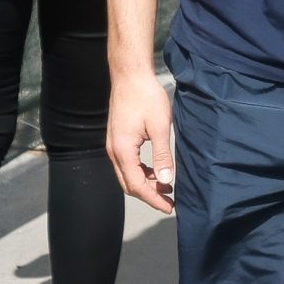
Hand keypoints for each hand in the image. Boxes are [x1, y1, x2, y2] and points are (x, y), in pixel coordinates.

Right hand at [107, 70, 176, 213]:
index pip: (137, 186)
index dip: (153, 199)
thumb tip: (166, 180)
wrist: (130, 76)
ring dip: (145, 184)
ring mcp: (113, 145)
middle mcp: (114, 151)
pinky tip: (155, 172)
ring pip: (127, 175)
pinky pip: (126, 164)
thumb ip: (162, 156)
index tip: (169, 207)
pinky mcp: (117, 140)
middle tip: (169, 201)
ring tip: (166, 187)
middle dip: (149, 195)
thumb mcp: (160, 127)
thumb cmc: (146, 97)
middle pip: (129, 184)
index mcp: (123, 150)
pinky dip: (141, 173)